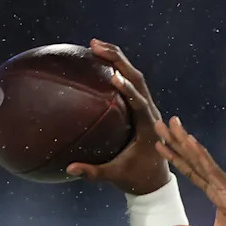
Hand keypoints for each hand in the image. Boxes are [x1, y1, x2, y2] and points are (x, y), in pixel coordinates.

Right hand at [66, 39, 171, 194]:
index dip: (129, 90)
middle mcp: (151, 114)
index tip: (113, 77)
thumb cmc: (137, 179)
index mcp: (149, 128)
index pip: (140, 104)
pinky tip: (96, 61)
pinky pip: (130, 84)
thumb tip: (70, 169)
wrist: (155, 181)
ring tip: (94, 44)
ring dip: (117, 60)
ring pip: (136, 77)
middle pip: (138, 80)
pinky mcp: (141, 108)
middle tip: (95, 45)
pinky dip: (116, 70)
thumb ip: (94, 172)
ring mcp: (147, 109)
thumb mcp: (115, 176)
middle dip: (118, 60)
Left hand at [155, 117, 225, 225]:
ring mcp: (224, 182)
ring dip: (184, 140)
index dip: (176, 157)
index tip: (161, 145)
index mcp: (215, 192)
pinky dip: (199, 154)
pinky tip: (189, 141)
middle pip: (192, 159)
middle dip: (176, 141)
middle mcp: (219, 182)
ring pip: (200, 158)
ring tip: (171, 124)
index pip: (191, 171)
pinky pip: (210, 168)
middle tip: (161, 124)